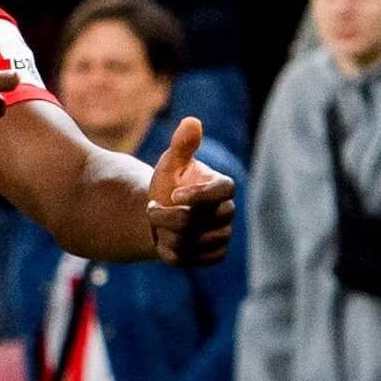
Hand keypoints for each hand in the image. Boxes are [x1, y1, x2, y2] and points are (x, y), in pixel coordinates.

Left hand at [146, 117, 235, 265]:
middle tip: (152, 208)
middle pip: (192, 221)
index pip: (225, 191)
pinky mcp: (215, 255)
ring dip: (163, 233)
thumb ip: (182, 145)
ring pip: (186, 242)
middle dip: (164, 216)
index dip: (199, 194)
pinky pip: (186, 259)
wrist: (163, 212)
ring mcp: (223, 236)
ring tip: (159, 223)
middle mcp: (228, 213)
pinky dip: (167, 251)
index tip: (172, 194)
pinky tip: (165, 240)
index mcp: (222, 187)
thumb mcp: (171, 162)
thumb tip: (192, 121)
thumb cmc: (169, 182)